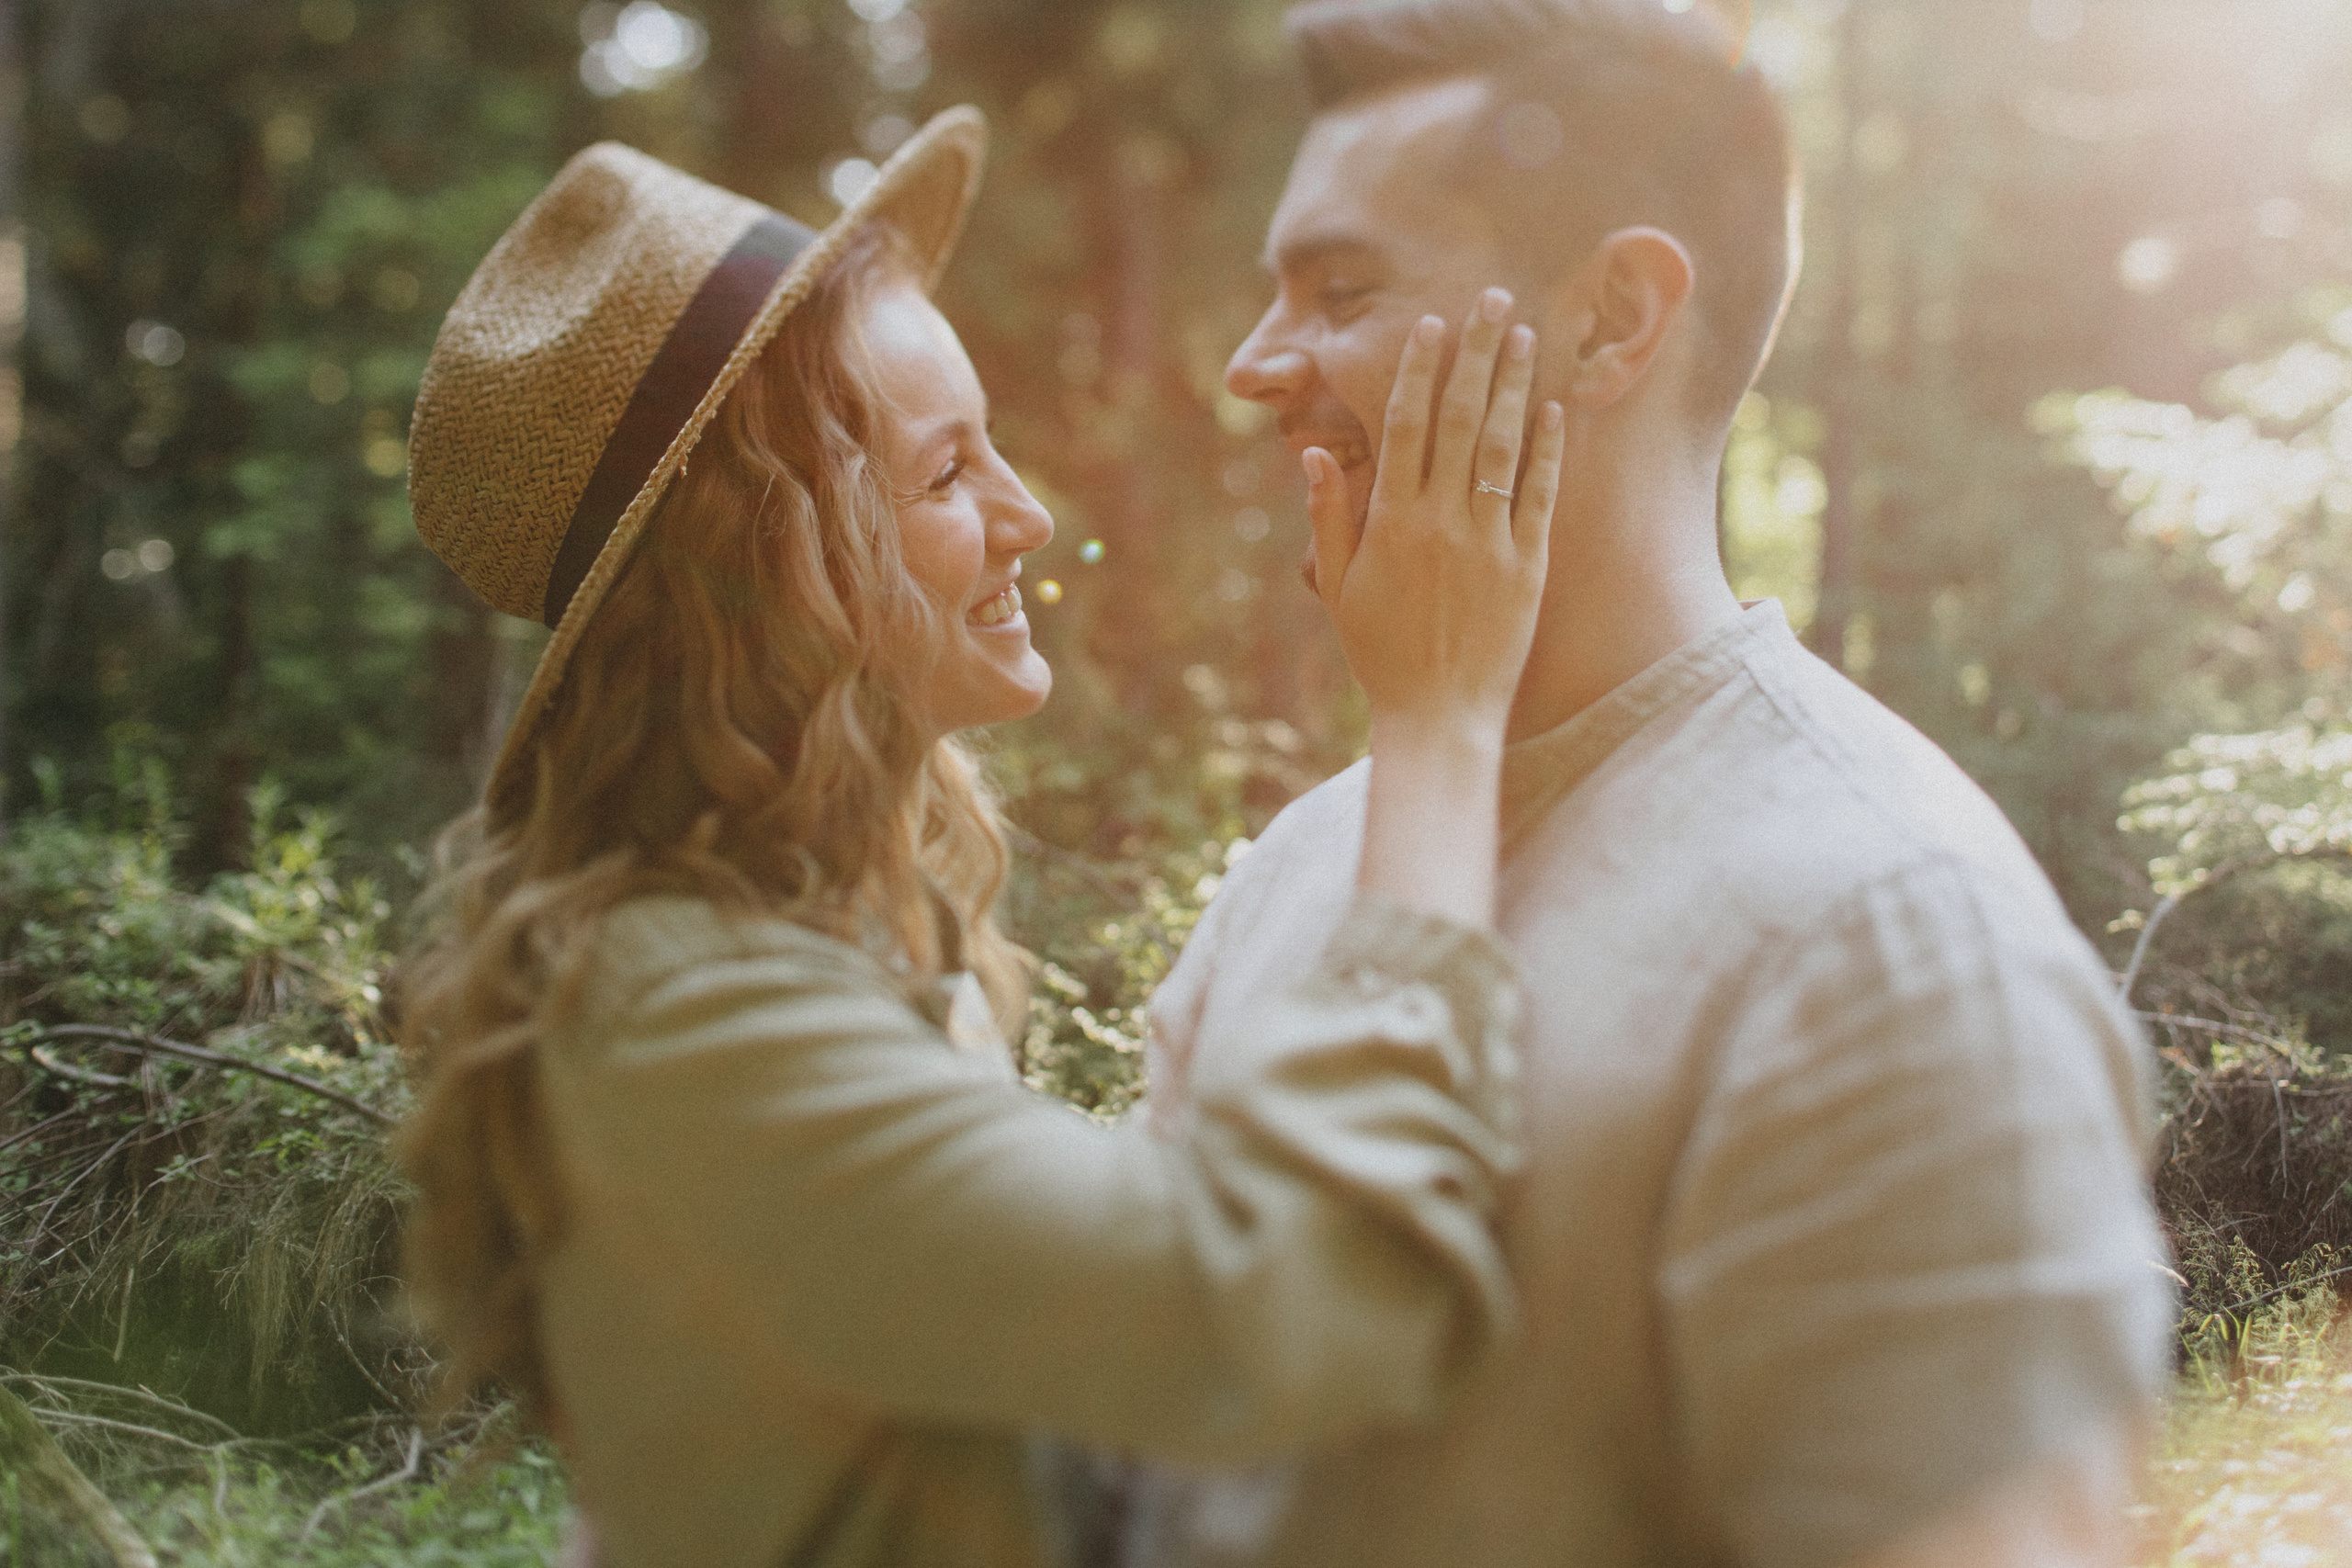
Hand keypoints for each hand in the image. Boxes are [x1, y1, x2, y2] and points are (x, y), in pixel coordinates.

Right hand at [1306, 288, 1562, 735]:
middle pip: (1460, 418)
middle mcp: (1441, 521)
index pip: (1407, 425)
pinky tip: (1555, 408)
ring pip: (1503, 445)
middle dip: (1477, 354)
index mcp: (1391, 521)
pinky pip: (1539, 495)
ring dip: (1515, 386)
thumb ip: (1329, 517)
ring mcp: (1488, 542)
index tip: (1432, 326)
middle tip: (1493, 301)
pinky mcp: (1528, 567)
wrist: (1438, 716)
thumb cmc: (1381, 654)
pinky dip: (1547, 450)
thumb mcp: (1337, 587)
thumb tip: (1314, 454)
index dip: (1420, 370)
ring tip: (1527, 336)